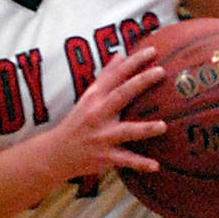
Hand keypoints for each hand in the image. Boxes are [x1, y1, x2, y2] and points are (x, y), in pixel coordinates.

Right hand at [41, 46, 166, 182]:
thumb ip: (105, 77)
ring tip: (163, 126)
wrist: (55, 154)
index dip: (133, 62)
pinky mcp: (104, 157)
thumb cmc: (76, 123)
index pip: (115, 75)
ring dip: (144, 128)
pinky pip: (124, 160)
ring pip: (125, 131)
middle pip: (121, 95)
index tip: (153, 50)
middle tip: (161, 71)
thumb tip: (120, 55)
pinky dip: (139, 163)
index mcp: (95, 98)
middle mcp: (97, 114)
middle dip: (140, 83)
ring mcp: (101, 136)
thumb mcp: (88, 98)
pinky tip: (156, 166)